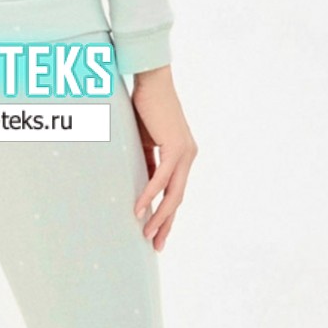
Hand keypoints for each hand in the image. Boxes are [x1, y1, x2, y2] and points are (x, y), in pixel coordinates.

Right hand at [128, 65, 197, 251]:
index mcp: (181, 156)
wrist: (151, 81)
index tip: (156, 234)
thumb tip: (139, 185)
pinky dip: (150, 195)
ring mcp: (184, 153)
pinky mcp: (175, 147)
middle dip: (166, 224)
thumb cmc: (144, 107)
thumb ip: (145, 163)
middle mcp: (188, 157)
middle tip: (155, 246)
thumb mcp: (143, 142)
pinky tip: (140, 210)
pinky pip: (162, 178)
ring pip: (173, 193)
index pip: (174, 193)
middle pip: (177, 199)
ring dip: (159, 216)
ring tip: (147, 235)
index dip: (165, 215)